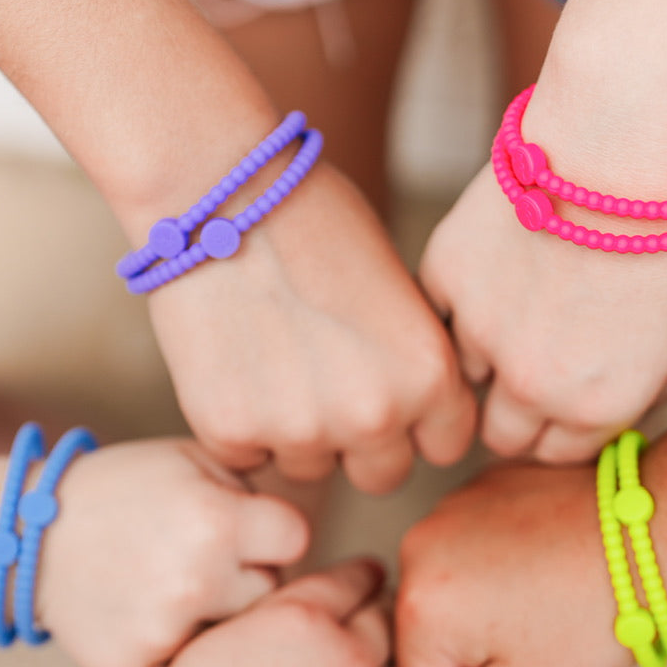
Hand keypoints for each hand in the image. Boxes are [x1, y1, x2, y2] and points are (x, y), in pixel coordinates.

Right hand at [38, 439, 307, 666]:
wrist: (27, 534)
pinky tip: (143, 620)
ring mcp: (161, 631)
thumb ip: (258, 487)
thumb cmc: (126, 489)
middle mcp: (194, 579)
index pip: (296, 539)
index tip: (243, 529)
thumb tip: (320, 521)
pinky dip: (175, 654)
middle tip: (199, 561)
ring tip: (169, 588)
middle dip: (248, 579)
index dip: (272, 533)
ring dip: (217, 620)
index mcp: (217, 519)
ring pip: (235, 636)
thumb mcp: (193, 460)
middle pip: (271, 594)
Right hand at [141, 166, 476, 493]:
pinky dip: (239, 424)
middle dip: (360, 443)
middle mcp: (374, 415)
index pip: (445, 447)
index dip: (418, 424)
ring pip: (310, 468)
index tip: (391, 396)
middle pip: (381, 475)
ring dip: (296, 433)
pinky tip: (234, 363)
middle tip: (326, 383)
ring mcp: (300, 430)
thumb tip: (417, 416)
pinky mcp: (231, 430)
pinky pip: (247, 456)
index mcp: (430, 377)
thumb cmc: (318, 221)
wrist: (220, 191)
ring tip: (274, 358)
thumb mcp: (402, 292)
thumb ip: (414, 364)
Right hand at [147, 559, 406, 666]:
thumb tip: (285, 618)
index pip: (354, 579)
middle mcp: (348, 656)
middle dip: (380, 615)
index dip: (361, 577)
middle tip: (376, 618)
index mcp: (303, 617)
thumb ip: (265, 623)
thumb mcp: (213, 646)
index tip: (368, 577)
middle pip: (386, 620)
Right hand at [396, 462, 630, 666]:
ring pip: (450, 598)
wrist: (657, 530)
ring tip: (550, 603)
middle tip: (545, 639)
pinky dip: (502, 567)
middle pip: (429, 641)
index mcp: (419, 606)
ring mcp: (448, 508)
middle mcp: (417, 547)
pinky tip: (549, 568)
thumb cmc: (600, 615)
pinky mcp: (480, 487)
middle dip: (479, 655)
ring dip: (488, 612)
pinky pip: (472, 552)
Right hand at [421, 163, 666, 464]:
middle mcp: (532, 384)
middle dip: (520, 411)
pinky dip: (465, 300)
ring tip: (526, 300)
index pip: (558, 453)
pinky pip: (441, 312)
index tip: (571, 396)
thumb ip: (655, 392)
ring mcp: (481, 330)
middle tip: (538, 362)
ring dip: (489, 353)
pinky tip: (501, 266)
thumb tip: (623, 418)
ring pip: (467, 375)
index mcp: (596, 407)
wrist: (634, 143)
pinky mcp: (448, 276)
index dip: (564, 426)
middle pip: (502, 435)